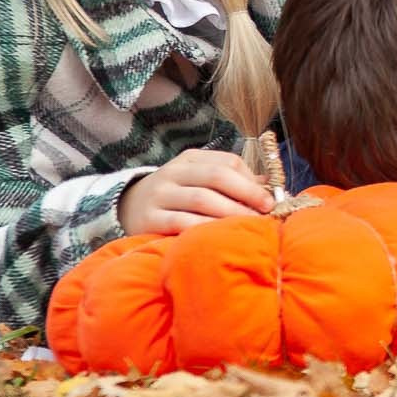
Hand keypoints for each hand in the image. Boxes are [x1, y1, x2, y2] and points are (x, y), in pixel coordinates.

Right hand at [119, 147, 274, 233]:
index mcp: (191, 159)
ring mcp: (160, 194)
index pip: (227, 162)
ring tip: (248, 226)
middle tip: (265, 212)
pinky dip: (204, 229)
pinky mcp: (149, 219)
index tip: (269, 199)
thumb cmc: (176, 196)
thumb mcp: (199, 181)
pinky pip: (181, 223)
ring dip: (230, 213)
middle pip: (216, 177)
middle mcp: (174, 172)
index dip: (251, 181)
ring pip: (201, 200)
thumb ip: (232, 182)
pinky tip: (219, 237)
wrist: (126, 209)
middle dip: (246, 194)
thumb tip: (270, 189)